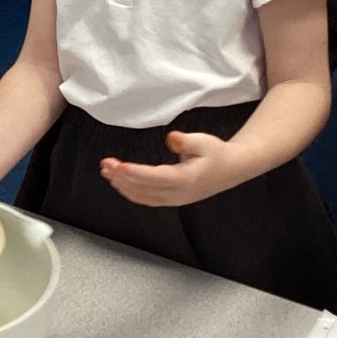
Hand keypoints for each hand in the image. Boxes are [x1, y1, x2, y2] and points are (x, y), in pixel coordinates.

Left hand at [100, 131, 247, 207]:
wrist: (231, 169)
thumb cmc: (216, 154)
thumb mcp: (204, 141)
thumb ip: (186, 140)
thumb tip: (171, 138)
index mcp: (186, 179)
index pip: (155, 178)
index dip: (135, 173)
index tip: (119, 166)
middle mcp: (178, 193)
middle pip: (144, 190)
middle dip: (122, 178)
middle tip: (106, 164)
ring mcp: (174, 199)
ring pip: (143, 196)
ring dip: (123, 186)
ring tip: (107, 172)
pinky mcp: (171, 199)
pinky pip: (146, 199)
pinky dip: (130, 191)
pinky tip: (119, 182)